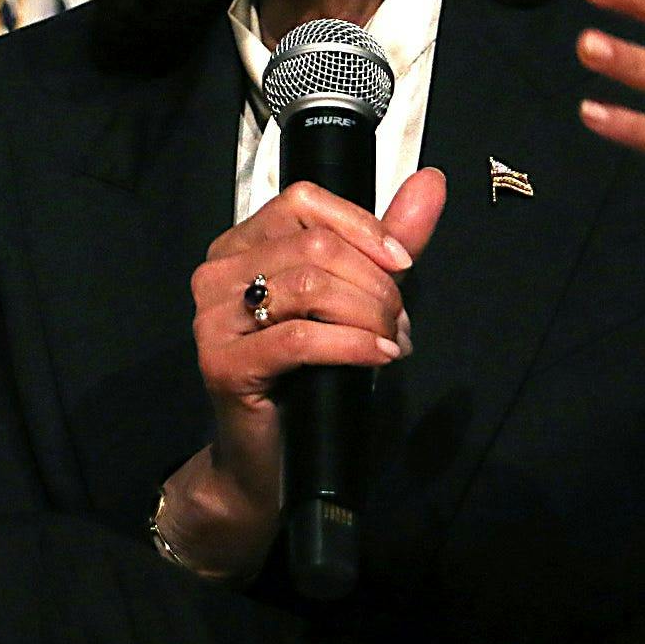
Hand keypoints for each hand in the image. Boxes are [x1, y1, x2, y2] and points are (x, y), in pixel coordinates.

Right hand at [163, 169, 444, 575]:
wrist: (269, 462)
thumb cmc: (311, 376)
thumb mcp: (356, 297)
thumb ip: (388, 239)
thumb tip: (432, 181)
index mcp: (240, 244)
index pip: (303, 202)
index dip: (362, 227)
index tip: (403, 263)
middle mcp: (216, 272)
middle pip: (313, 247)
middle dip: (375, 283)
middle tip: (400, 320)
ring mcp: (211, 318)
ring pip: (309, 288)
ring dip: (369, 314)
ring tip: (391, 341)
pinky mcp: (222, 363)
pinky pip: (301, 338)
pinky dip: (352, 345)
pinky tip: (377, 357)